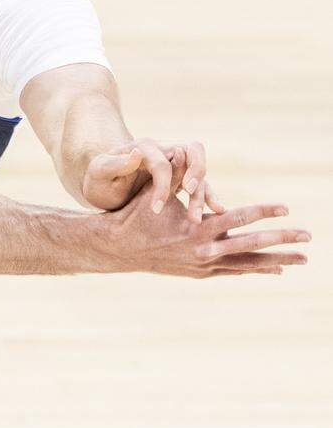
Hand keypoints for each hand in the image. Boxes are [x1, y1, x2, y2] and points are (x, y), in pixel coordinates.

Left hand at [83, 138, 221, 220]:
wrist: (103, 186)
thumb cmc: (99, 178)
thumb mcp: (99, 171)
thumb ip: (115, 163)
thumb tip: (137, 154)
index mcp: (144, 147)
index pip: (162, 163)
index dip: (162, 185)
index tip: (156, 209)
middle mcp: (164, 151)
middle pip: (192, 152)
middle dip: (196, 173)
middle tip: (190, 195)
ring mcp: (175, 165)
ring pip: (199, 172)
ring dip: (203, 192)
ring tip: (196, 219)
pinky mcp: (181, 179)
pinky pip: (201, 184)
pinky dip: (209, 195)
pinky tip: (216, 210)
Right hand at [104, 184, 309, 277]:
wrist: (119, 247)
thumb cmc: (138, 214)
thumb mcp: (158, 193)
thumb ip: (177, 176)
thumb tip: (189, 153)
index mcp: (197, 227)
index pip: (239, 218)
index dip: (265, 211)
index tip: (286, 208)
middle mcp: (204, 249)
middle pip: (252, 245)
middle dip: (283, 240)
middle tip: (308, 236)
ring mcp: (204, 265)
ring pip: (248, 263)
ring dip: (277, 260)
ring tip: (302, 259)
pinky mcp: (201, 273)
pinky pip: (235, 271)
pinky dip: (255, 269)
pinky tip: (274, 268)